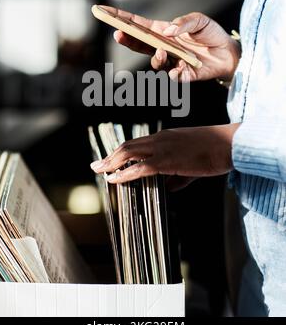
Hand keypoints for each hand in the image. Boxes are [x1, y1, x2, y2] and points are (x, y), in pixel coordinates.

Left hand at [90, 124, 239, 183]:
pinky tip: (114, 179)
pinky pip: (140, 167)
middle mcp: (160, 139)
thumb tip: (167, 188)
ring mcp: (163, 148)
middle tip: (97, 166)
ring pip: (129, 153)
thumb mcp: (193, 163)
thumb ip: (178, 176)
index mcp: (166, 137)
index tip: (110, 160)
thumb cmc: (215, 152)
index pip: (137, 144)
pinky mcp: (168, 160)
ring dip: (111, 163)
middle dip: (110, 157)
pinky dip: (124, 173)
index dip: (121, 153)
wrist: (228, 144)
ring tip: (99, 172)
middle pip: (128, 146)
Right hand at [102, 6, 240, 81]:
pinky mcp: (184, 74)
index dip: (120, 18)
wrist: (229, 53)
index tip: (104, 11)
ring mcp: (172, 61)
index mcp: (162, 31)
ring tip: (162, 51)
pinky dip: (175, 74)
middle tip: (118, 33)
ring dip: (155, 58)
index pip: (138, 24)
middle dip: (127, 39)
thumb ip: (183, 23)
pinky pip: (174, 77)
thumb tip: (167, 31)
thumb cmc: (211, 34)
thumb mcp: (199, 21)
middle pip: (139, 44)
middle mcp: (163, 46)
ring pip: (155, 63)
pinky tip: (180, 68)